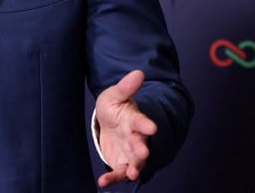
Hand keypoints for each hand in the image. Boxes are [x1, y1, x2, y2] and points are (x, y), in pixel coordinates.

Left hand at [95, 69, 157, 187]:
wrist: (109, 122)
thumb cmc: (114, 107)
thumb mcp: (115, 95)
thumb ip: (126, 87)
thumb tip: (139, 72)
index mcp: (134, 120)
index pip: (141, 122)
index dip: (146, 124)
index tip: (152, 127)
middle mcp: (135, 138)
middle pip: (140, 144)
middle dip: (142, 149)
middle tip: (143, 153)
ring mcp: (130, 152)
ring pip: (134, 162)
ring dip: (134, 168)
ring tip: (133, 173)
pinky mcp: (121, 163)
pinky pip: (118, 173)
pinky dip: (112, 179)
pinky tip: (103, 183)